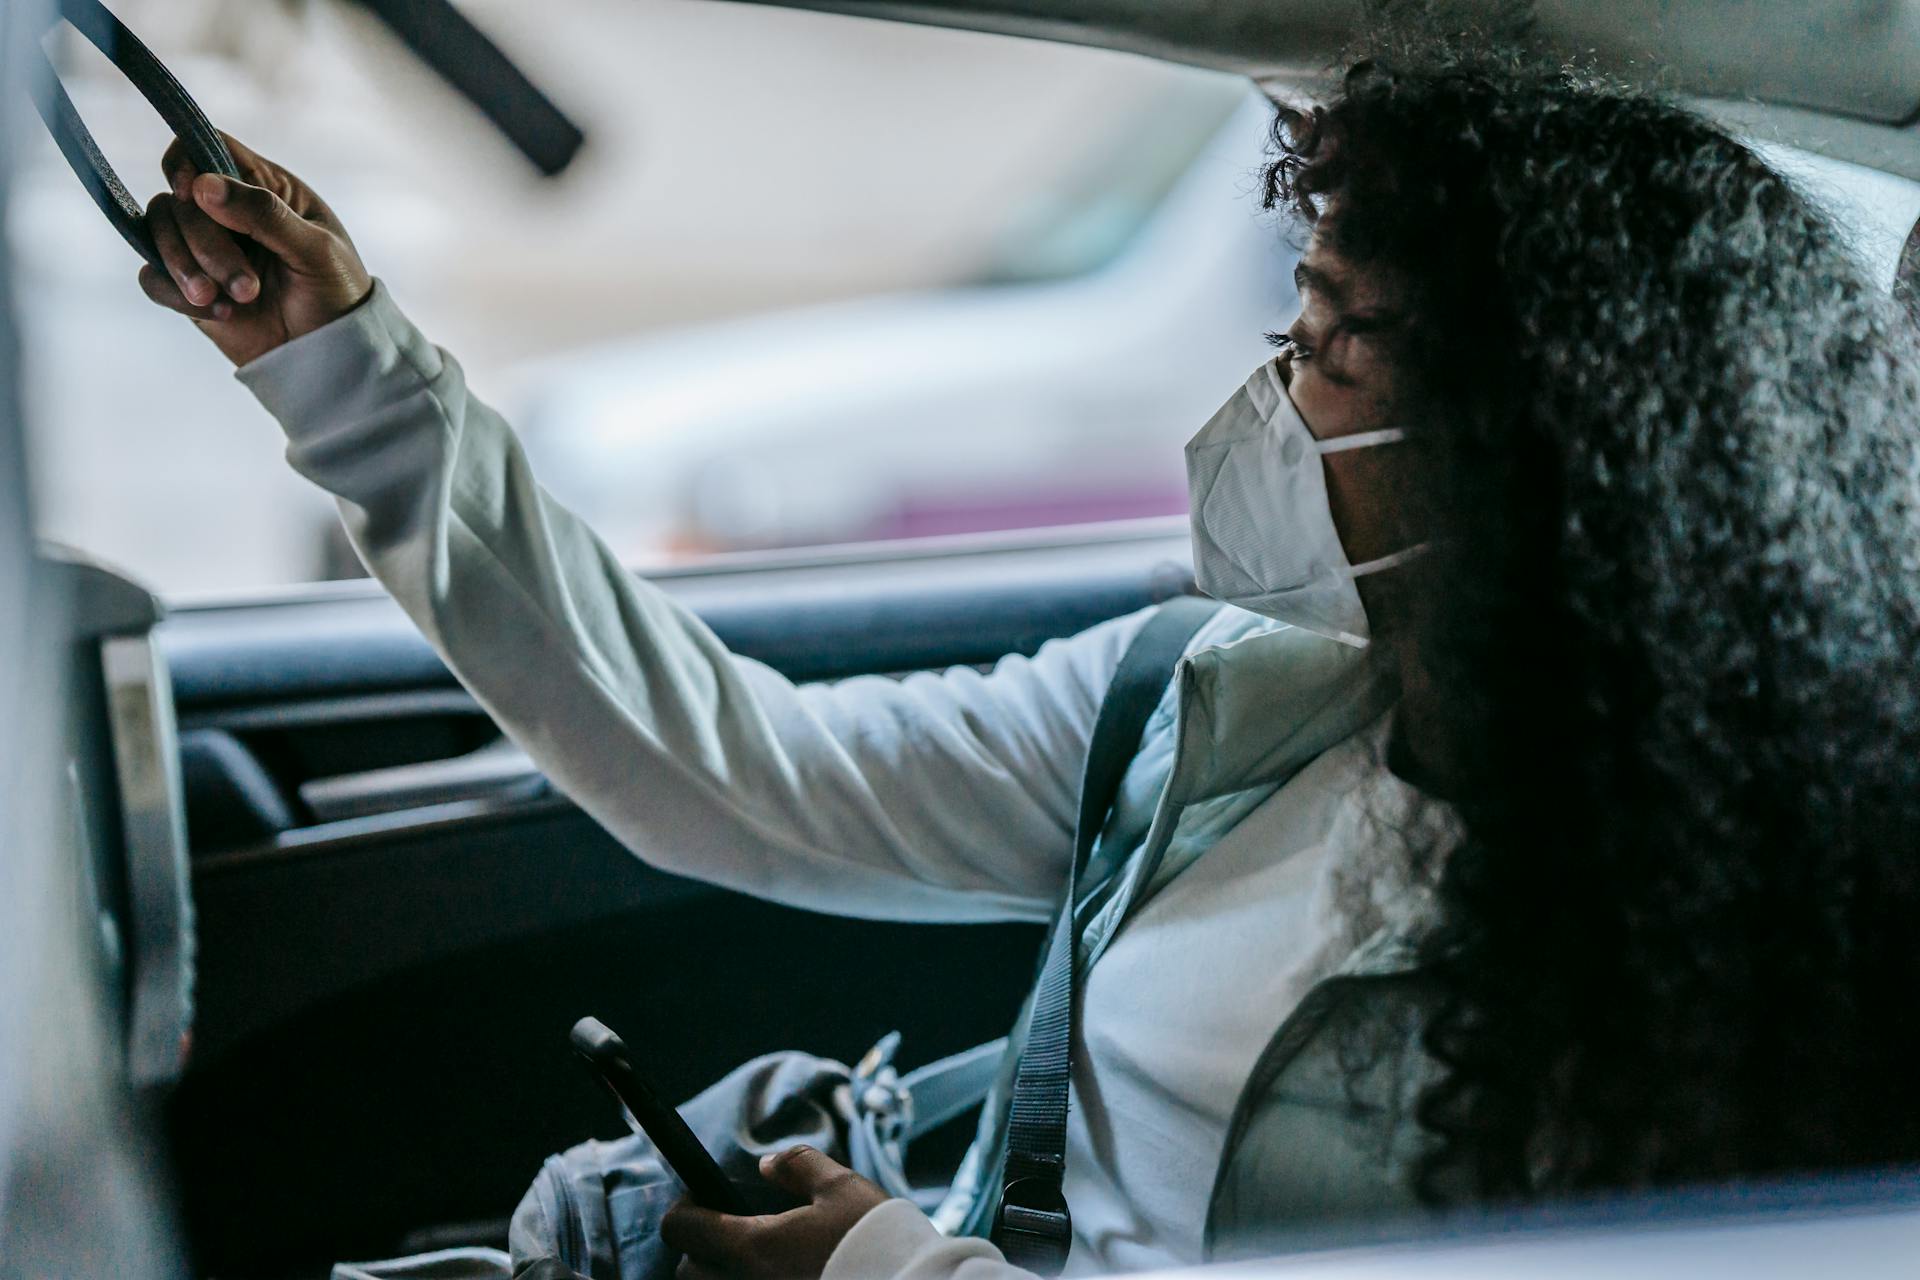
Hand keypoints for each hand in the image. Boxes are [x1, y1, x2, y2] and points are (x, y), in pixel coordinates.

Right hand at [138, 132, 372, 366]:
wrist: (331, 355)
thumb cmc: (337, 294)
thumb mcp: (316, 251)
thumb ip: (265, 214)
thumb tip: (202, 184)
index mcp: (265, 187)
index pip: (207, 147)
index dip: (186, 161)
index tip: (190, 192)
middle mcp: (228, 211)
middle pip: (179, 199)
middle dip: (205, 243)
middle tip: (249, 287)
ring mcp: (205, 248)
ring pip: (157, 233)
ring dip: (185, 267)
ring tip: (226, 300)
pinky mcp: (190, 285)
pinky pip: (152, 277)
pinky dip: (174, 293)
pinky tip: (219, 313)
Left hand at [661, 1146, 890, 1279]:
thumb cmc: (874, 1240)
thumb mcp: (841, 1187)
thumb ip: (798, 1167)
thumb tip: (766, 1164)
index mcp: (751, 1247)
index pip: (680, 1229)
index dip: (684, 1208)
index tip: (703, 1197)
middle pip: (687, 1271)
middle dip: (700, 1246)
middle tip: (729, 1227)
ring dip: (720, 1271)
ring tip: (755, 1254)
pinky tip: (778, 1272)